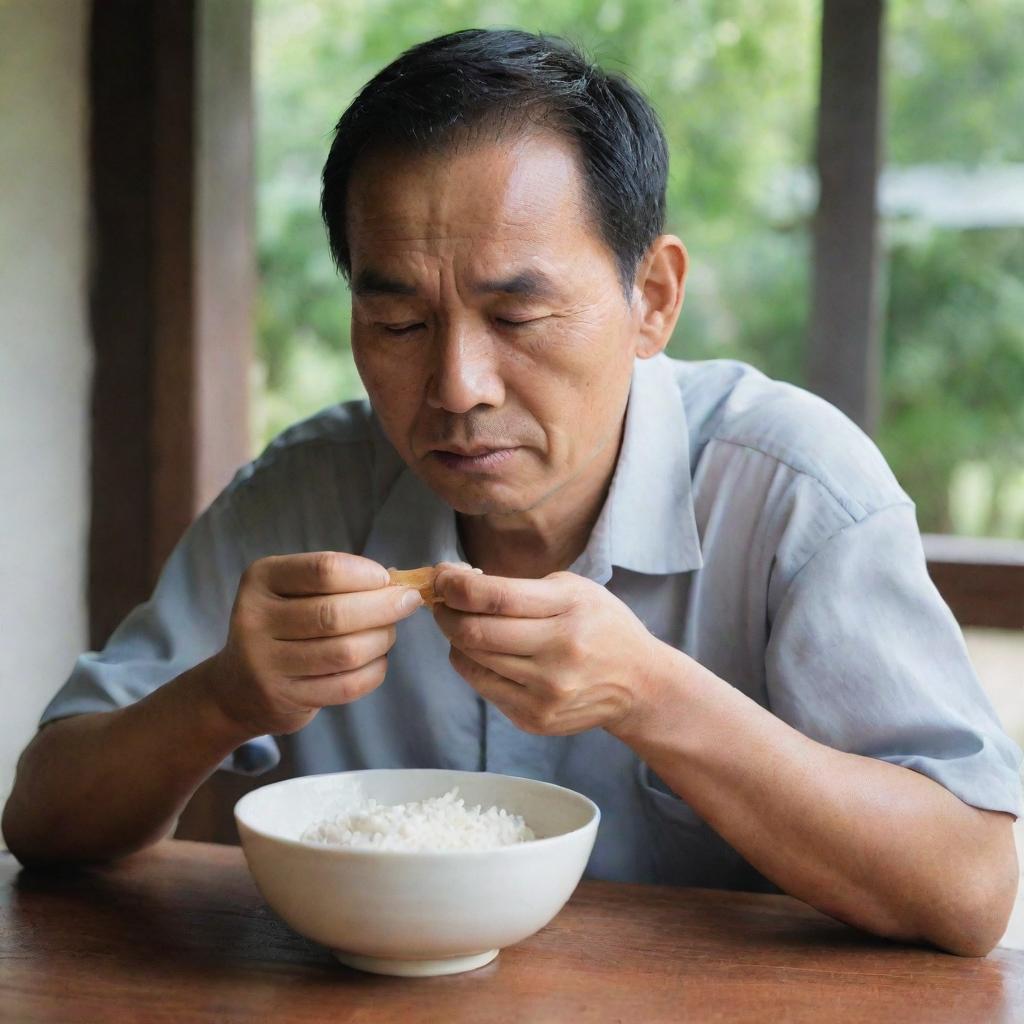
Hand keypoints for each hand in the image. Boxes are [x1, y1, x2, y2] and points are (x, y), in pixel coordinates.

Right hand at [209, 551, 423, 737]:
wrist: (238, 686)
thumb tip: (397, 579)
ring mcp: (266, 663)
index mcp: (261, 579)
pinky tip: (378, 660)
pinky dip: (374, 671)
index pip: (323, 570)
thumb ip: (337, 581)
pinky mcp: (284, 697)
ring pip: (345, 651)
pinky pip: (346, 685)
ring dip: (381, 640)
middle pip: (335, 613)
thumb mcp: (293, 590)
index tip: (388, 579)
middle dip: (383, 607)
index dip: (366, 574)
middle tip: (408, 602)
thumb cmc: (281, 625)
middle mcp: (255, 619)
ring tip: (389, 632)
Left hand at [432, 569, 662, 735]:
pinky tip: (479, 651)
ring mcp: (546, 690)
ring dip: (455, 638)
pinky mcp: (535, 717)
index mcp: (570, 609)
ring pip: (473, 660)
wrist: (640, 684)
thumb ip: (520, 588)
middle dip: (446, 612)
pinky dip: (471, 664)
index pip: (497, 596)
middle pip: (476, 631)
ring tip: (459, 623)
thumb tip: (458, 585)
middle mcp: (559, 652)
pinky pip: (483, 686)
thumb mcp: (574, 590)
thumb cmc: (601, 626)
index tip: (443, 577)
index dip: (457, 585)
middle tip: (441, 601)